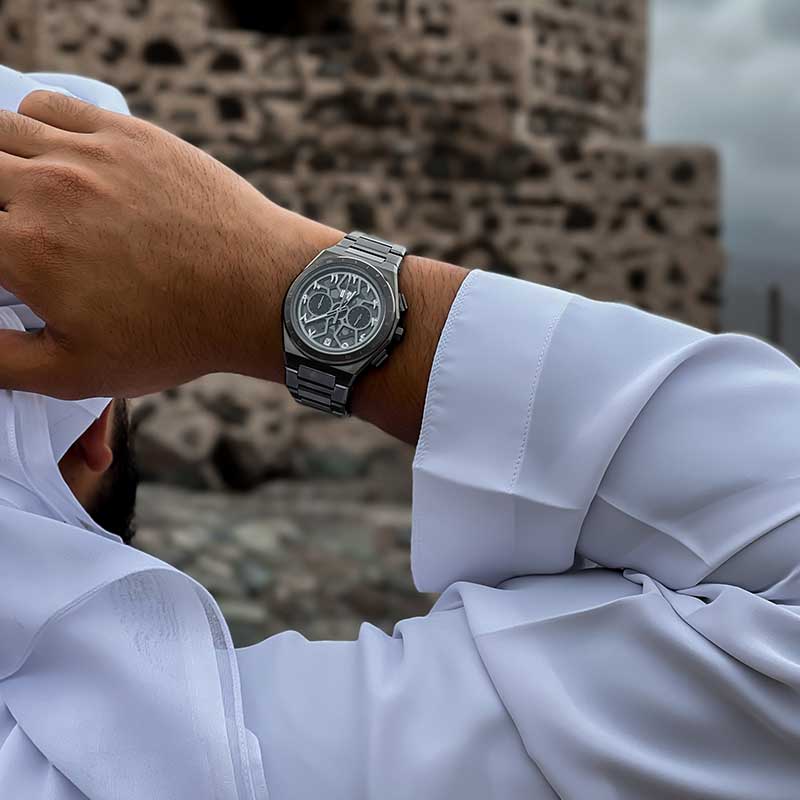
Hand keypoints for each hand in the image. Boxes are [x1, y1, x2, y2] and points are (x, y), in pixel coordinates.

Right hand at [0, 90, 340, 398]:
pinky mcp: (125, 134)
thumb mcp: (79, 372)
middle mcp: (44, 190)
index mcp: (22, 251)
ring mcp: (86, 154)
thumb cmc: (175, 336)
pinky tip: (49, 155)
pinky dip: (32, 123)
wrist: (257, 291)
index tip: (4, 264)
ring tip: (17, 195)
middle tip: (11, 233)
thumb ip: (1, 360)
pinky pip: (50, 106)